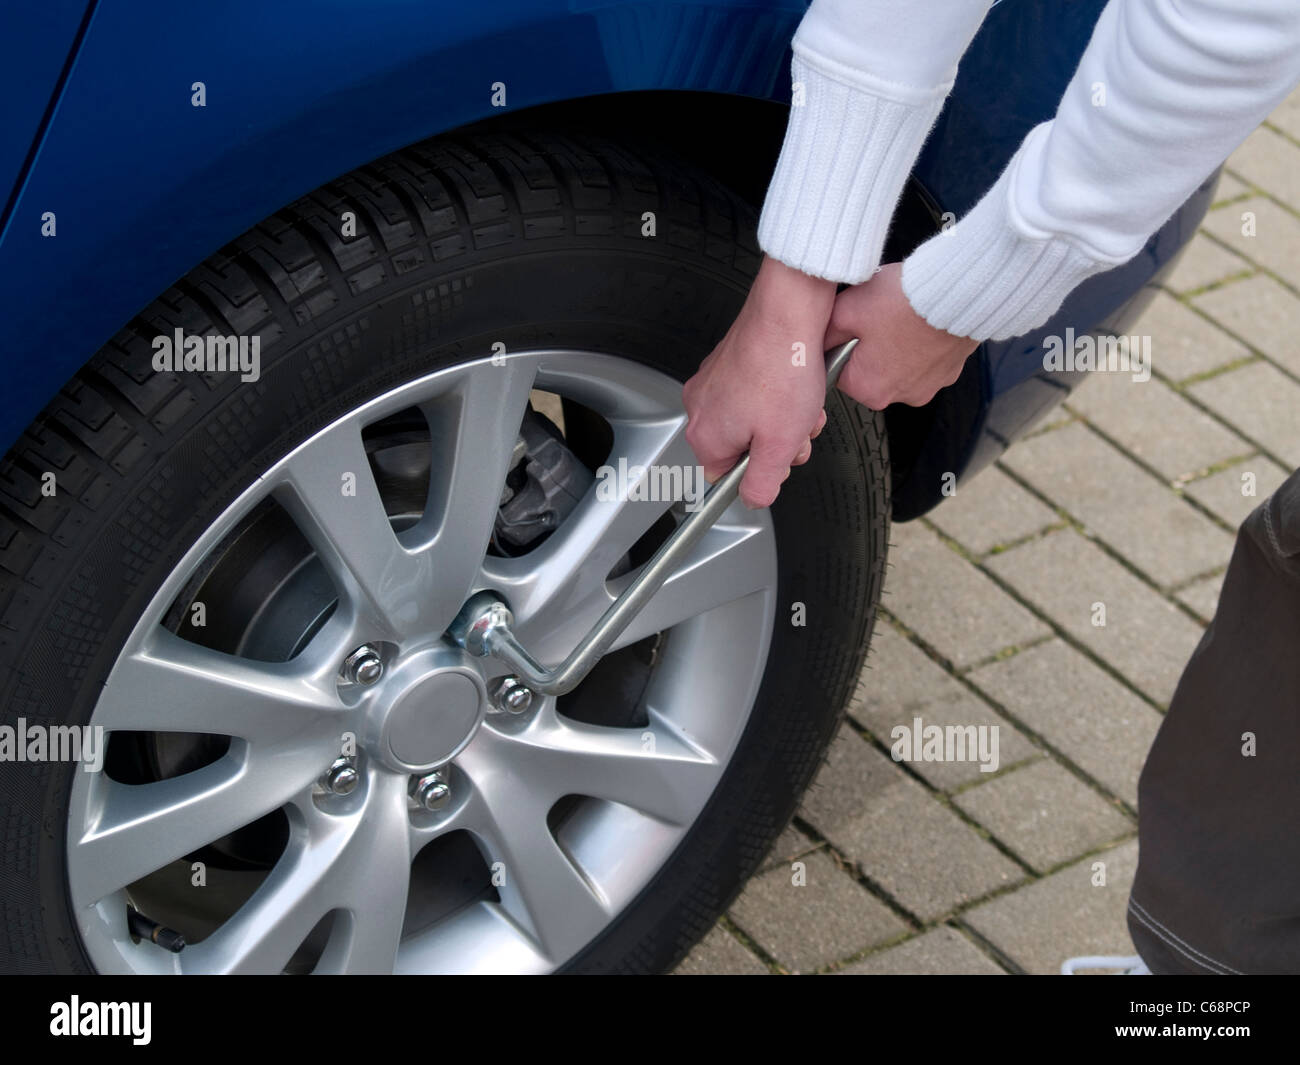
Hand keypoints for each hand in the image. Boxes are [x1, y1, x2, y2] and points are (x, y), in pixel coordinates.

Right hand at [683, 256, 836, 508]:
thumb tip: (753, 498)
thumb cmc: (782, 369)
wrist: (789, 312)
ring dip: (783, 419)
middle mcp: (701, 406)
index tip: (777, 460)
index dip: (758, 473)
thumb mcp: (779, 445)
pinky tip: (796, 384)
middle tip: (796, 431)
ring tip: (801, 404)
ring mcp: (713, 380)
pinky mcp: (730, 360)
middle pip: (740, 447)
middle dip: (776, 444)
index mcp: (705, 434)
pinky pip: (753, 392)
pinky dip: (778, 393)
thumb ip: (762, 483)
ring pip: (751, 419)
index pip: (724, 477)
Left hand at [824, 262, 979, 409]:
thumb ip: (826, 332)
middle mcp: (899, 397)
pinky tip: (920, 323)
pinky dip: (921, 344)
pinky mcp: (949, 373)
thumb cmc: (903, 302)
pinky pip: (925, 360)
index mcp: (868, 389)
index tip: (854, 326)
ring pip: (898, 365)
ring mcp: (927, 387)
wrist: (954, 292)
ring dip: (896, 345)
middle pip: (870, 371)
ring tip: (901, 318)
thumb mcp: (847, 310)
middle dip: (870, 345)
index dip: (843, 343)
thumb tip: (819, 341)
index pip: (839, 371)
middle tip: (879, 318)